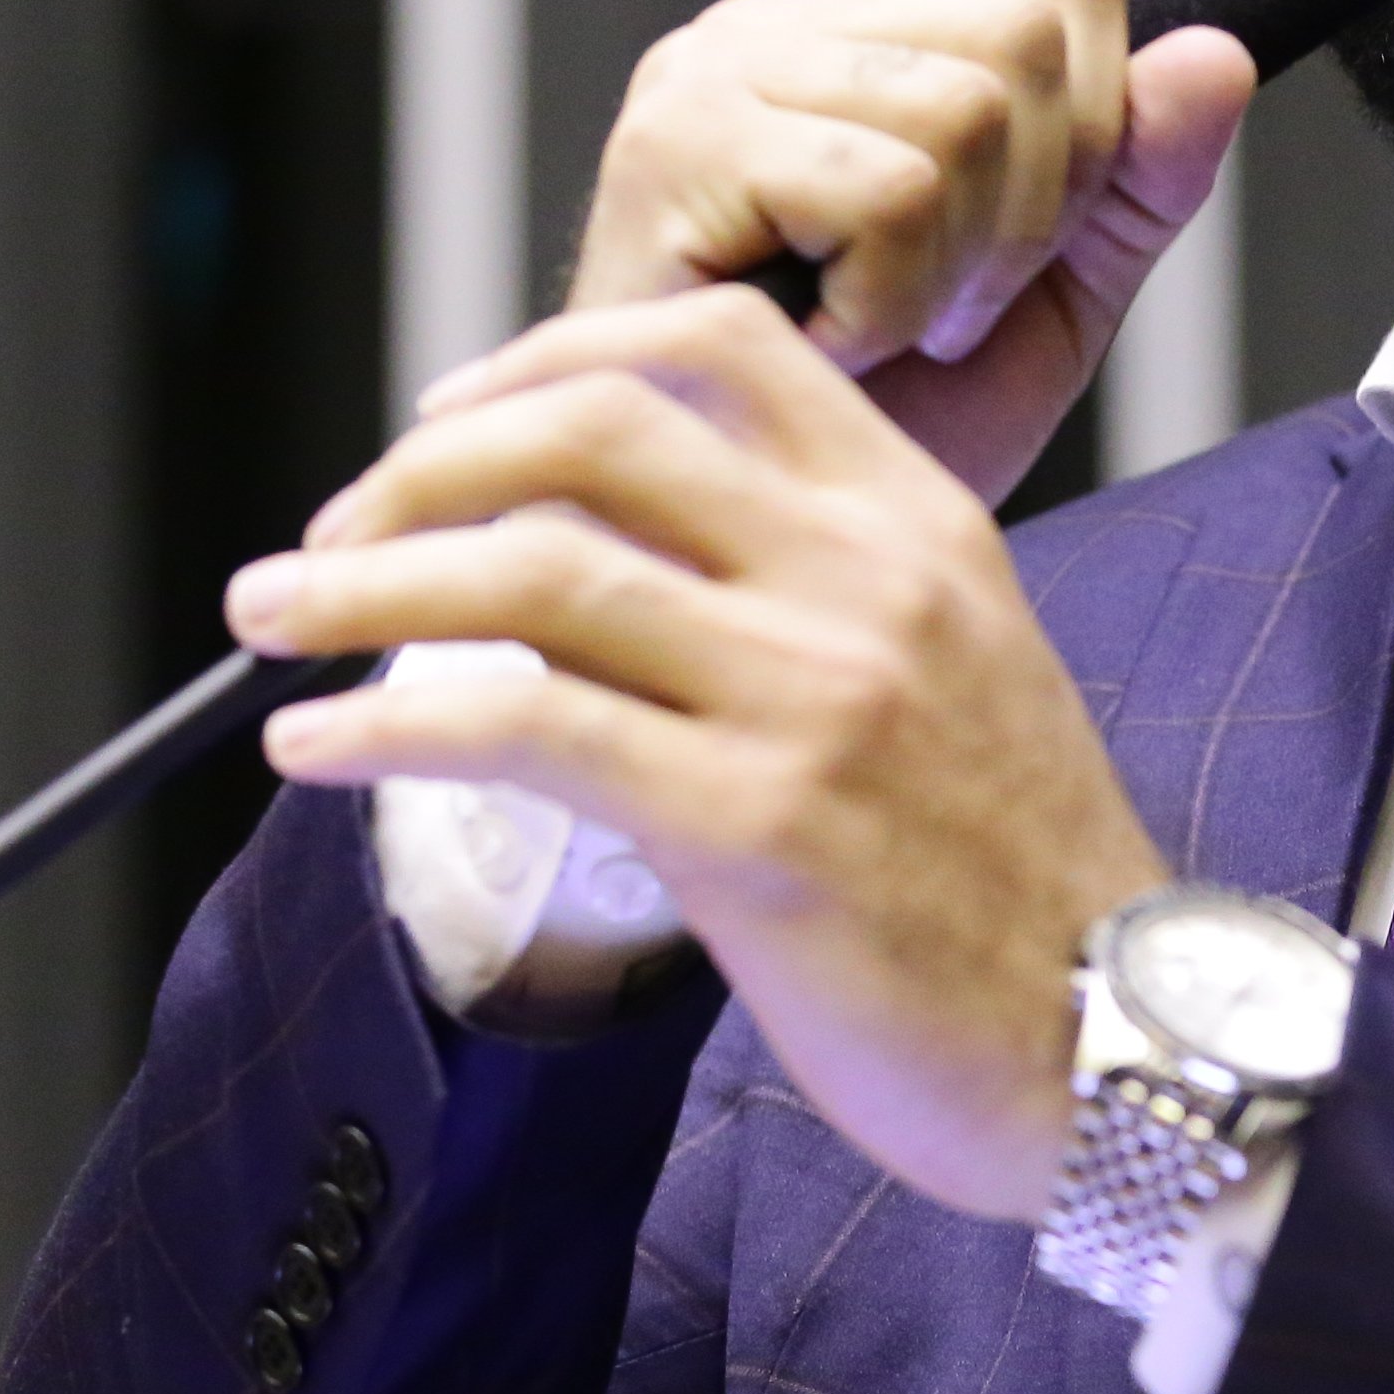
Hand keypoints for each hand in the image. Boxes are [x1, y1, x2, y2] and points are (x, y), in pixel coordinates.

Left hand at [226, 281, 1163, 1218]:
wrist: (1123, 1046)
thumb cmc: (1021, 889)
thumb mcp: (955, 676)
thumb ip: (812, 595)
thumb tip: (603, 559)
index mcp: (919, 523)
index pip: (714, 348)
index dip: (543, 359)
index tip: (443, 424)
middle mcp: (865, 582)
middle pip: (591, 429)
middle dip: (418, 468)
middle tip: (326, 536)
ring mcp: (811, 698)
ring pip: (533, 571)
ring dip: (360, 585)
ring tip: (270, 622)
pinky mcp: (754, 828)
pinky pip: (522, 733)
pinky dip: (385, 725)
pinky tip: (314, 750)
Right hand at [495, 0, 1258, 504]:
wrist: (736, 574)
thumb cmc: (863, 445)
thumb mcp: (1047, 301)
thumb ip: (1139, 179)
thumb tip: (1221, 52)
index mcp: (856, 41)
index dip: (1091, 138)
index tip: (1002, 261)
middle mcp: (769, 31)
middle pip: (1029, 41)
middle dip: (1027, 216)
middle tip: (934, 316)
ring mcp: (710, 78)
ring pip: (968, 112)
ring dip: (950, 273)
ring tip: (873, 336)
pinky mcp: (671, 150)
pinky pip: (888, 191)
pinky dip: (887, 304)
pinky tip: (819, 351)